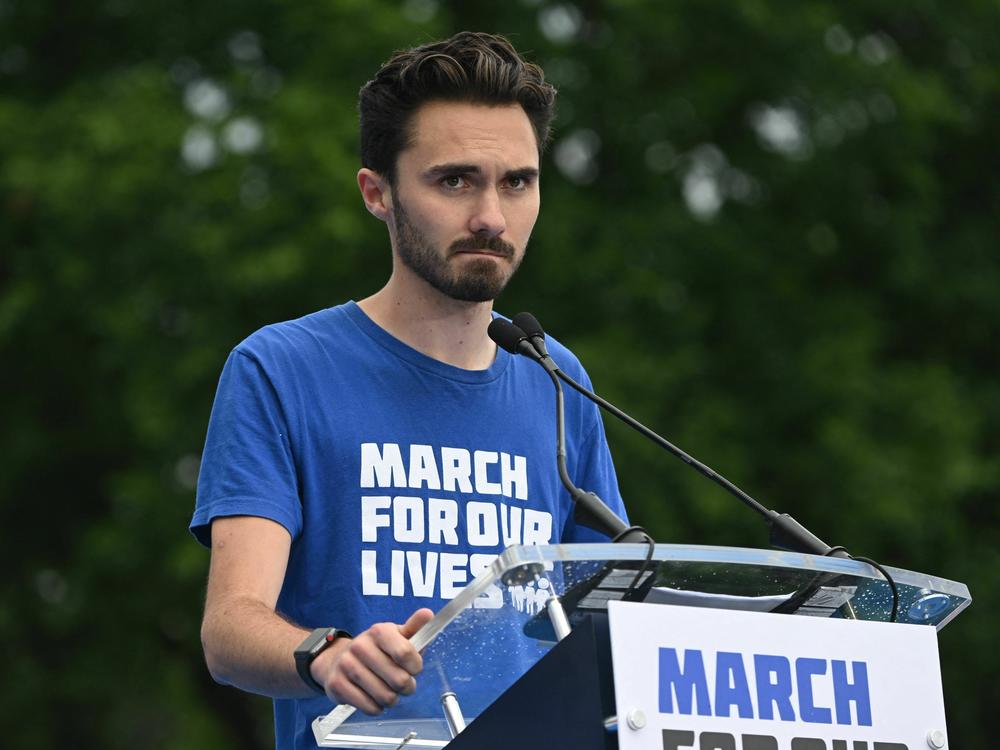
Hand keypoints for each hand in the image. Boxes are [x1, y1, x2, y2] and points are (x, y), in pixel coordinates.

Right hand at [312, 608, 434, 714]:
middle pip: (399, 679)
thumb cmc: (376, 650)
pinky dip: (377, 708)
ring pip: (385, 696)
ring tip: (389, 691)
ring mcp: (347, 665)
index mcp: (378, 631)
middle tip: (404, 684)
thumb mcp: (396, 636)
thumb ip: (415, 627)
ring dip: (392, 699)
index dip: (416, 666)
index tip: (414, 668)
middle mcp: (360, 646)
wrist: (338, 659)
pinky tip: (374, 698)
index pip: (405, 653)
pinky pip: (369, 707)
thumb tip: (428, 614)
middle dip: (407, 687)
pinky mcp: (337, 684)